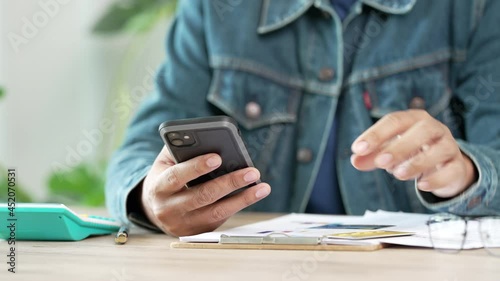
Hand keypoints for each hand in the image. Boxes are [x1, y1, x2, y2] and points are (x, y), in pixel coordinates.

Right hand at [140, 146, 270, 235]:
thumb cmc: (166, 177)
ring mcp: (184, 224)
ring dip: (243, 199)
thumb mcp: (166, 162)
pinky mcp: (198, 232)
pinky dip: (238, 205)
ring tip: (262, 187)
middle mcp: (168, 209)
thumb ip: (182, 149)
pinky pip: (221, 219)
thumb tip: (208, 139)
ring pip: (216, 212)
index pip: (177, 176)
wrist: (155, 209)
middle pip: (203, 196)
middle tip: (252, 172)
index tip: (218, 157)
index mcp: (158, 187)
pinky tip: (253, 195)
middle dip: (230, 183)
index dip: (196, 167)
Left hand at [350, 109, 477, 197]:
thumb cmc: (412, 151)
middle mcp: (434, 128)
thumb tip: (355, 160)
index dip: (376, 134)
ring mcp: (449, 146)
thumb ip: (372, 156)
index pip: (394, 121)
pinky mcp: (457, 166)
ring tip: (398, 174)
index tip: (358, 149)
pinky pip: (451, 170)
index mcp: (413, 119)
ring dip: (417, 163)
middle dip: (399, 147)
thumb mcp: (389, 151)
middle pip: (421, 131)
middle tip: (381, 162)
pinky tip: (422, 186)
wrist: (444, 164)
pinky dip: (437, 178)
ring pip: (439, 150)